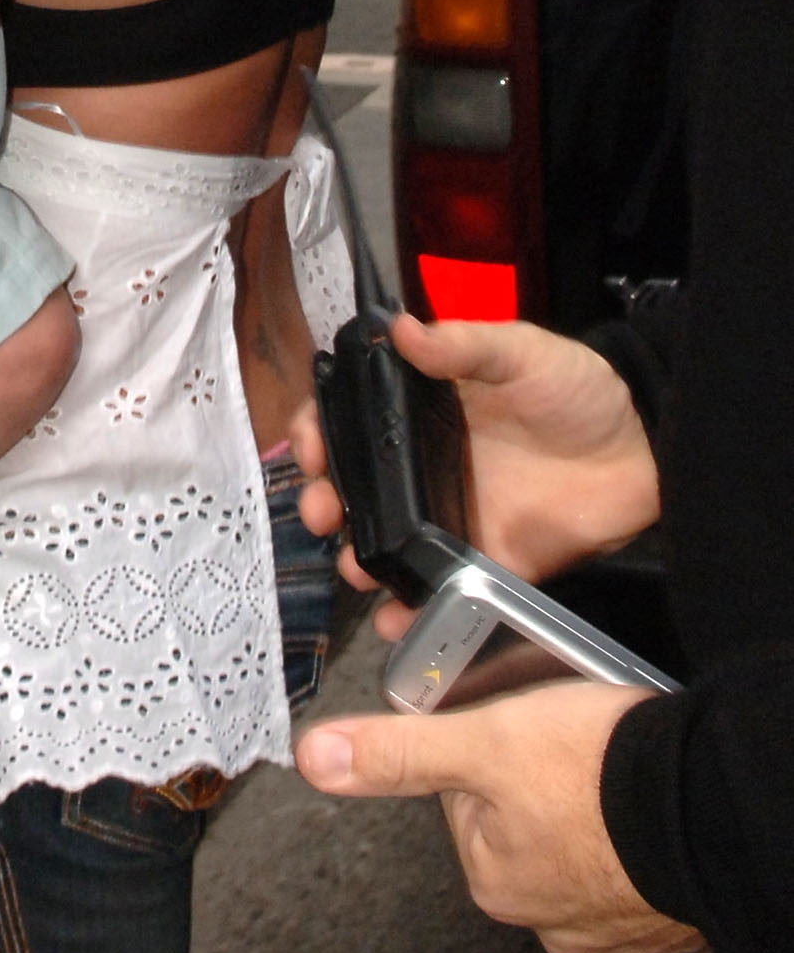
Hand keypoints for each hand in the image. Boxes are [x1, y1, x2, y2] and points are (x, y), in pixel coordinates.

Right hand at [290, 314, 660, 636]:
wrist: (645, 453)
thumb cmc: (581, 393)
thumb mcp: (522, 353)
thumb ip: (464, 345)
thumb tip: (399, 330)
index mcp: (422, 412)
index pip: (350, 420)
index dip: (317, 433)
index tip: (308, 449)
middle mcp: (424, 468)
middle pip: (352, 489)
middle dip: (322, 503)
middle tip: (322, 512)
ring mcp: (449, 519)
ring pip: (382, 545)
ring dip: (357, 560)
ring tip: (356, 567)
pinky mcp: (483, 563)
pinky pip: (436, 593)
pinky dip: (409, 614)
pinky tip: (394, 621)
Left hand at [296, 678, 706, 952]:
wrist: (718, 812)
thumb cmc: (608, 778)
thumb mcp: (484, 742)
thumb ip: (399, 753)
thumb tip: (316, 757)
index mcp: (494, 880)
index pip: (469, 800)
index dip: (495, 754)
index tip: (529, 737)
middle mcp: (546, 920)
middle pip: (524, 828)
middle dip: (548, 790)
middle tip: (583, 754)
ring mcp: (611, 928)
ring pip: (584, 853)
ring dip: (598, 821)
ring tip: (623, 781)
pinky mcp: (665, 925)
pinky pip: (639, 878)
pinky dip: (642, 851)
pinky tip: (652, 817)